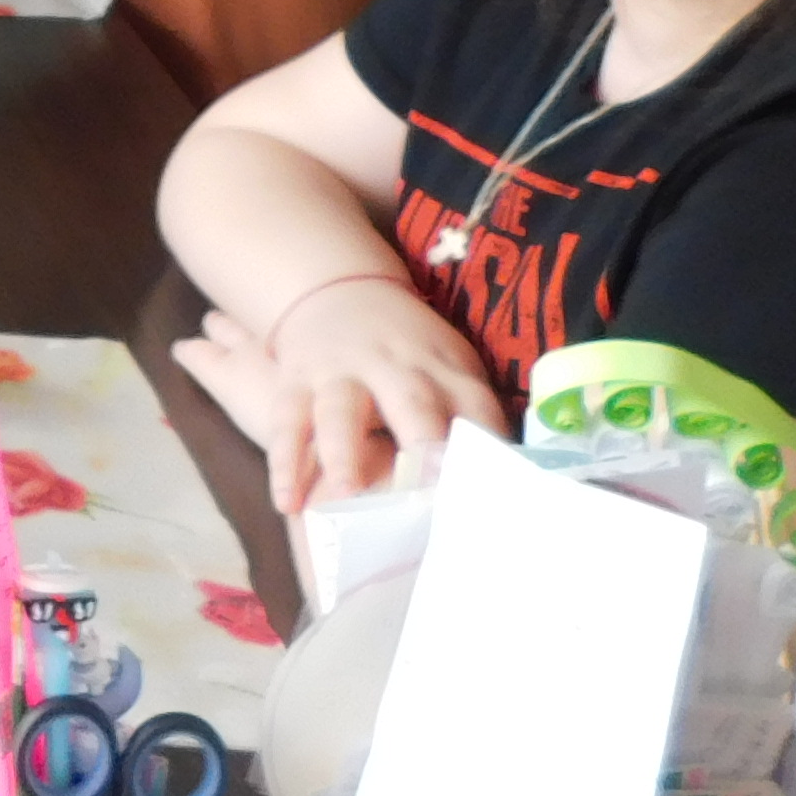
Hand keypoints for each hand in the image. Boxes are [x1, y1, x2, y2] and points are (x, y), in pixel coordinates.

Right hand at [195, 274, 506, 510]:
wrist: (336, 290)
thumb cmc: (407, 352)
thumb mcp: (449, 366)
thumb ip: (471, 416)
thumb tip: (511, 490)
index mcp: (443, 367)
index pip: (474, 405)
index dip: (486, 444)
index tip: (495, 491)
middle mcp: (394, 366)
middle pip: (410, 401)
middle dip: (422, 443)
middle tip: (430, 495)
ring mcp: (339, 372)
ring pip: (339, 410)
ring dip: (342, 451)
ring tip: (345, 492)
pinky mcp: (295, 382)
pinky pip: (288, 423)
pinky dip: (285, 464)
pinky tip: (288, 504)